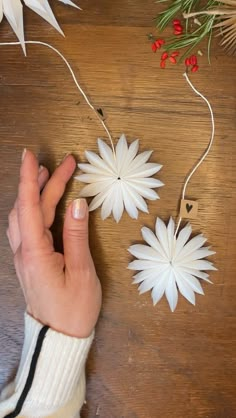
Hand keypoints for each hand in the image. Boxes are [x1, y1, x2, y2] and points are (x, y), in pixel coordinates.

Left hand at [6, 149, 101, 337]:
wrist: (59, 338)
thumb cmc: (74, 310)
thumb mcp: (82, 272)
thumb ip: (77, 236)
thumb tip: (78, 204)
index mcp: (35, 252)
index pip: (29, 206)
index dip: (30, 179)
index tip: (31, 156)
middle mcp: (24, 251)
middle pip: (29, 208)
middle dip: (44, 182)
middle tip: (65, 164)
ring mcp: (25, 256)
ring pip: (24, 217)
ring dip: (35, 194)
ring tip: (50, 175)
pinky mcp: (30, 261)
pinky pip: (27, 228)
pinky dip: (34, 209)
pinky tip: (45, 204)